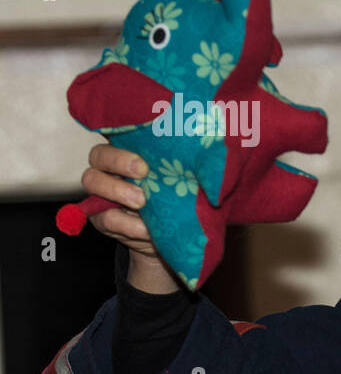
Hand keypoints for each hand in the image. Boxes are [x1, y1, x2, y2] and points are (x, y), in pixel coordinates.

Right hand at [82, 144, 177, 293]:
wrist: (173, 239)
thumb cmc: (180, 200)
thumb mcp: (186, 183)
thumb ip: (190, 168)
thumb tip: (214, 153)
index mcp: (132, 153)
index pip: (116, 134)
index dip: (124, 136)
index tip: (147, 156)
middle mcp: (111, 169)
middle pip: (98, 155)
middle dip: (118, 161)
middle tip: (143, 173)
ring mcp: (102, 192)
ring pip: (92, 180)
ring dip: (117, 190)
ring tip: (141, 202)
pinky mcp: (101, 218)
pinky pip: (104, 217)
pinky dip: (126, 224)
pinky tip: (145, 230)